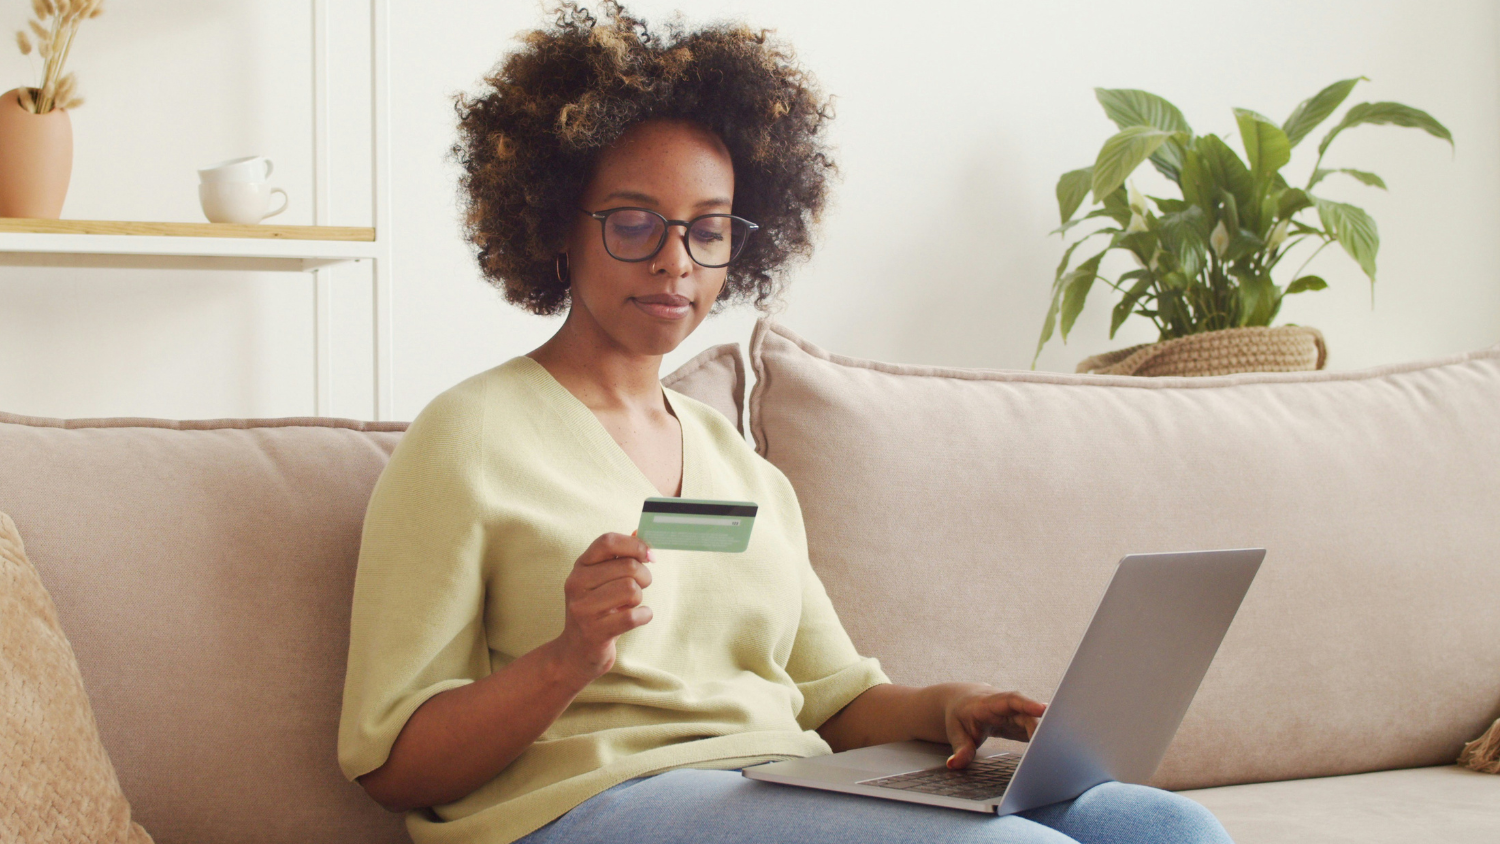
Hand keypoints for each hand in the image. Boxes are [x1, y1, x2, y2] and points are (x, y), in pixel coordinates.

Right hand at [550, 531, 655, 683]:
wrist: (575, 653)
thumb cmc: (596, 611)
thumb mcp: (602, 581)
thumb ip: (619, 557)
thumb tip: (640, 531)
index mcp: (580, 566)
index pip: (607, 541)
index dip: (634, 545)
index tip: (648, 555)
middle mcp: (576, 584)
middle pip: (628, 567)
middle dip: (644, 577)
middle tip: (640, 588)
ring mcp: (582, 609)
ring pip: (631, 590)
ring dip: (640, 599)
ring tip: (631, 606)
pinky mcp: (594, 632)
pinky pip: (633, 617)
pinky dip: (644, 616)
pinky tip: (638, 618)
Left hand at [940, 684, 1046, 768]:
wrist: (962, 702)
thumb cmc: (960, 715)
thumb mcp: (954, 732)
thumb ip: (959, 748)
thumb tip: (954, 764)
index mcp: (988, 704)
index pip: (1010, 700)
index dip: (1027, 704)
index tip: (1043, 709)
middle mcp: (1005, 707)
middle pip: (1025, 714)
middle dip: (1039, 726)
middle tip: (1049, 742)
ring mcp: (1014, 714)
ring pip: (1032, 722)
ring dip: (1043, 734)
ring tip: (1054, 750)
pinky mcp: (1020, 724)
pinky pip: (1033, 730)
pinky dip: (1040, 740)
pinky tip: (1050, 751)